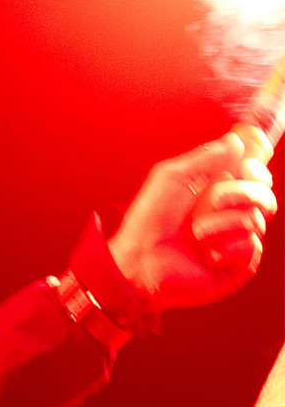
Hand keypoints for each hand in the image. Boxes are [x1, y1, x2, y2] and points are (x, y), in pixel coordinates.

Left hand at [107, 132, 276, 309]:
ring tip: (197, 232)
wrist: (142, 261)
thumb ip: (204, 158)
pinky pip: (251, 247)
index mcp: (217, 192)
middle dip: (245, 192)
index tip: (248, 165)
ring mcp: (235, 241)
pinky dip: (228, 247)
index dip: (257, 167)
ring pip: (256, 220)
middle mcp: (230, 215)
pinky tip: (207, 253)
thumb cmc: (150, 221)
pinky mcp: (238, 266)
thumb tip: (236, 141)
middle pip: (265, 195)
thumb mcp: (171, 178)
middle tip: (217, 198)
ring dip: (223, 223)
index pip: (254, 176)